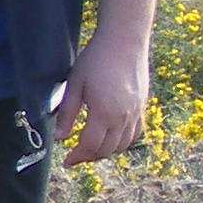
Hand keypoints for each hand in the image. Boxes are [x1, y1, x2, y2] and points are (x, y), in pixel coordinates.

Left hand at [53, 34, 148, 165]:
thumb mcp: (74, 86)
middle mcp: (124, 116)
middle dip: (90, 157)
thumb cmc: (95, 60)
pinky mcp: (143, 106)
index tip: (67, 162)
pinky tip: (111, 139)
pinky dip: (123, 142)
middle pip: (107, 149)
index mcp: (105, 112)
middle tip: (75, 157)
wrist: (124, 41)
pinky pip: (136, 133)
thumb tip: (59, 138)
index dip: (78, 157)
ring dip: (106, 151)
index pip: (91, 146)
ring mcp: (136, 112)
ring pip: (123, 144)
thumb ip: (67, 114)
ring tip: (90, 149)